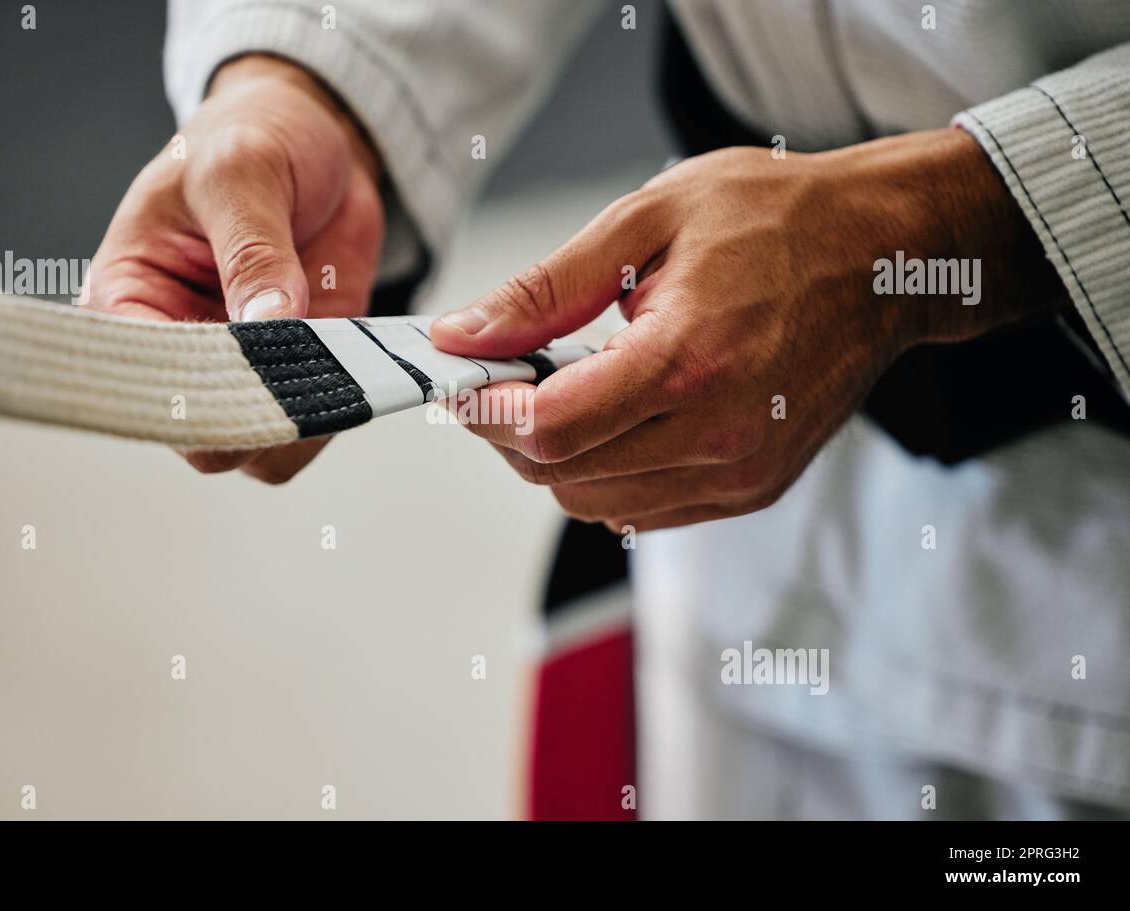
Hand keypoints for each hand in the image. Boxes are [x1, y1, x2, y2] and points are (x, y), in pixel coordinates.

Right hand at [83, 55, 383, 482]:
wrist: (313, 141)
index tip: (245, 373)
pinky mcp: (299, 372)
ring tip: (334, 361)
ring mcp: (241, 369)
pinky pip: (313, 424)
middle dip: (255, 415)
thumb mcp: (242, 173)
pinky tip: (356, 367)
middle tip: (304, 366)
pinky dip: (338, 409)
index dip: (190, 396)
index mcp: (126, 300)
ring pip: (259, 449)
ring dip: (302, 421)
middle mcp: (177, 350)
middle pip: (201, 436)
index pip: (138, 383)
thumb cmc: (249, 140)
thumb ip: (252, 249)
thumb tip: (268, 322)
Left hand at [431, 128, 1063, 530]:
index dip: (487, 411)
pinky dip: (606, 474)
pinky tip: (615, 418)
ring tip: (564, 390)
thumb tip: (462, 335)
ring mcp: (739, 472)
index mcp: (687, 360)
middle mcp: (718, 434)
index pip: (550, 426)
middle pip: (563, 474)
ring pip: (596, 502)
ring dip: (557, 456)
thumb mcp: (648, 221)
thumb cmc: (780, 222)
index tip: (461, 385)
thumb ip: (545, 290)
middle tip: (503, 379)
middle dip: (512, 432)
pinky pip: (644, 510)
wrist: (887, 255)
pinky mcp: (752, 488)